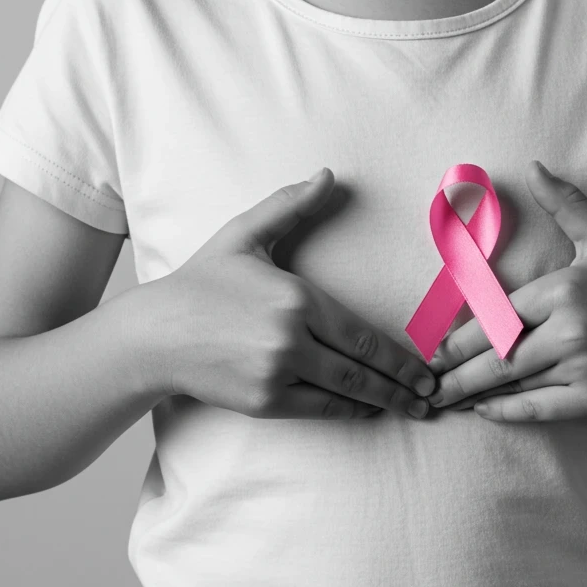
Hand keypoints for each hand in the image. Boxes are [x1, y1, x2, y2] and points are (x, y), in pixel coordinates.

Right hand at [147, 169, 435, 420]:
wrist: (154, 334)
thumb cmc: (201, 282)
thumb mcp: (244, 236)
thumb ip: (289, 206)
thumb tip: (328, 175)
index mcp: (296, 298)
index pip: (363, 333)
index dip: (400, 356)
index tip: (425, 367)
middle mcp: (291, 339)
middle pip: (362, 368)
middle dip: (402, 385)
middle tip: (432, 396)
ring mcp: (276, 373)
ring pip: (344, 392)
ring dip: (383, 403)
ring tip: (412, 410)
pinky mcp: (262, 401)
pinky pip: (317, 409)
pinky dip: (346, 411)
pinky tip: (366, 411)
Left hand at [426, 160, 586, 421]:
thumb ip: (567, 205)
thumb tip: (534, 167)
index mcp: (565, 290)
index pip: (498, 316)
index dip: (460, 336)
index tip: (434, 347)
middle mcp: (572, 331)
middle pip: (498, 356)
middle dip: (456, 372)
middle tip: (426, 379)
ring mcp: (583, 368)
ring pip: (514, 384)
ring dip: (474, 394)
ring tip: (443, 398)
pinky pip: (539, 408)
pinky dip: (507, 412)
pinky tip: (484, 411)